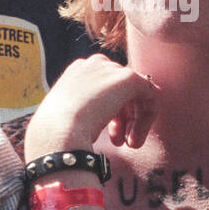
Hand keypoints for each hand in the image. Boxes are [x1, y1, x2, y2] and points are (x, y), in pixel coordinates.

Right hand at [25, 54, 158, 158]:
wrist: (57, 131)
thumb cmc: (57, 132)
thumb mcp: (69, 117)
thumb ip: (87, 110)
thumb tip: (99, 118)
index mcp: (78, 72)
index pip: (104, 88)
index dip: (111, 114)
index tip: (110, 137)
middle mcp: (95, 64)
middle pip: (122, 90)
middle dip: (124, 118)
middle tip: (122, 143)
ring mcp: (112, 69)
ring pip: (137, 93)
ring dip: (136, 121)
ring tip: (131, 145)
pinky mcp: (129, 78)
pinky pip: (151, 95)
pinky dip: (147, 117)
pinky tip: (136, 137)